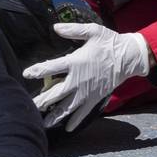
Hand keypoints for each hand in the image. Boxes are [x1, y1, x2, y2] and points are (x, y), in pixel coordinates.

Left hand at [22, 23, 152, 130]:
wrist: (130, 57)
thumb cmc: (109, 43)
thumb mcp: (93, 31)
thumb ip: (73, 30)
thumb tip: (55, 27)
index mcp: (76, 62)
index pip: (52, 67)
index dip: (38, 70)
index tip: (25, 74)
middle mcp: (79, 79)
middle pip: (56, 93)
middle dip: (42, 101)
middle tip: (28, 107)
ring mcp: (87, 91)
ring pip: (68, 106)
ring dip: (55, 115)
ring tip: (43, 123)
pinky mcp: (96, 98)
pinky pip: (84, 112)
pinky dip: (76, 121)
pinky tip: (67, 129)